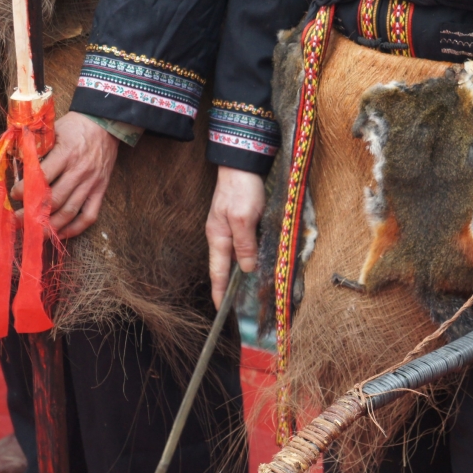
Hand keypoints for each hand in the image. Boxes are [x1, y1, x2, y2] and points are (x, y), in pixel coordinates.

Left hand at [10, 111, 118, 238]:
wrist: (105, 124)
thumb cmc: (75, 127)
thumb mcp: (53, 131)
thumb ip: (37, 148)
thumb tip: (18, 166)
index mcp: (66, 154)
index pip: (43, 178)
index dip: (26, 190)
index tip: (14, 196)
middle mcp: (79, 172)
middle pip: (55, 200)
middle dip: (33, 214)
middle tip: (18, 220)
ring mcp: (91, 183)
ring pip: (70, 212)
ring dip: (51, 226)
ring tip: (35, 234)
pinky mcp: (100, 191)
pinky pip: (89, 216)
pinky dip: (75, 228)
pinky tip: (61, 233)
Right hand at [206, 166, 265, 308]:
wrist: (242, 163)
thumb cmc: (242, 189)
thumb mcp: (244, 219)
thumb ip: (245, 244)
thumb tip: (246, 269)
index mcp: (218, 237)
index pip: (218, 271)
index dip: (220, 291)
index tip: (221, 310)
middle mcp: (221, 235)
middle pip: (224, 266)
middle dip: (230, 287)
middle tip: (239, 306)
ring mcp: (228, 228)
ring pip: (234, 256)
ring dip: (240, 273)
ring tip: (248, 290)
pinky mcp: (239, 221)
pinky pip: (242, 245)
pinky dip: (247, 257)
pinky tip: (254, 263)